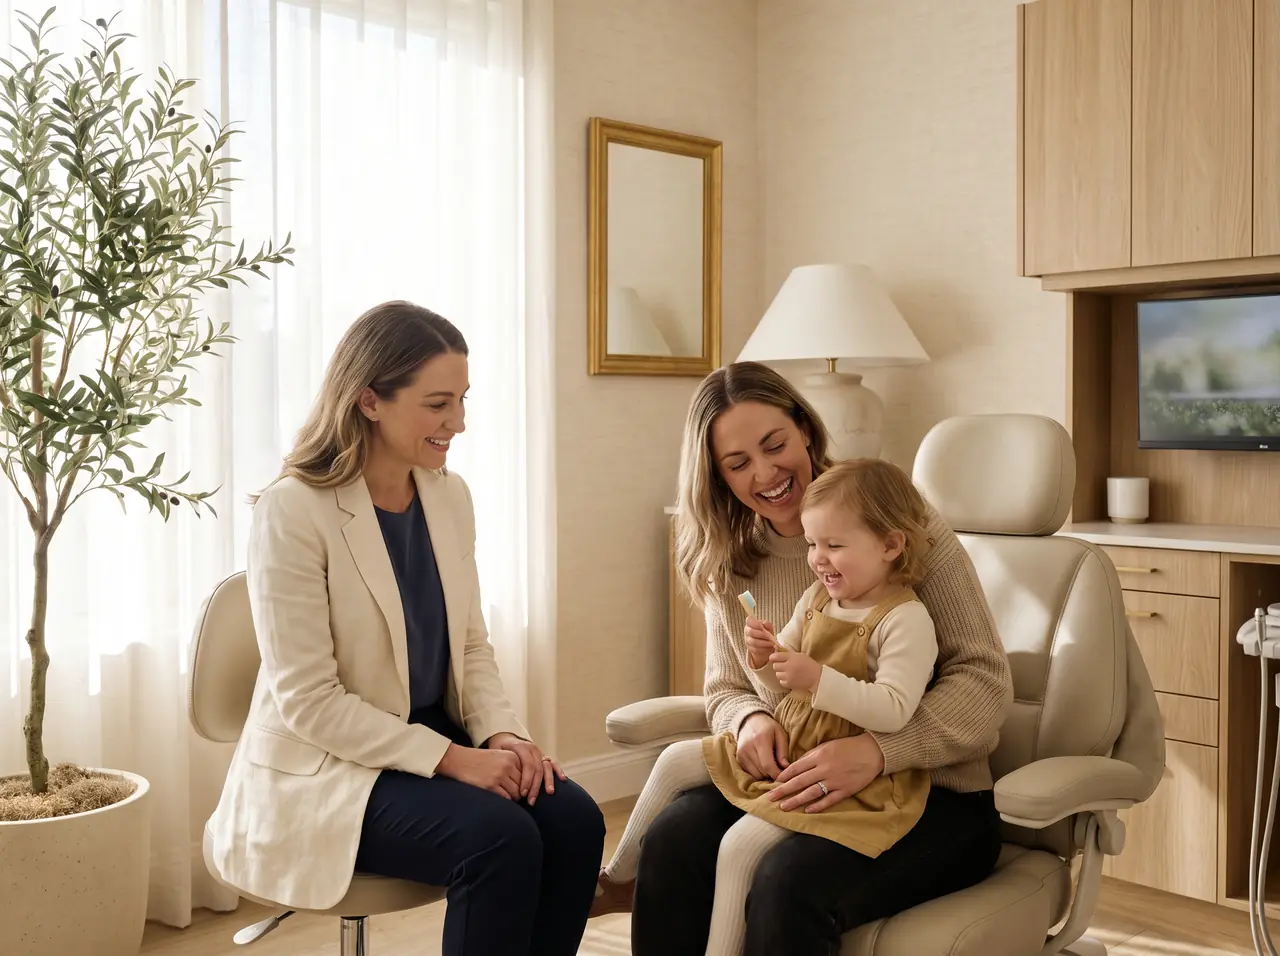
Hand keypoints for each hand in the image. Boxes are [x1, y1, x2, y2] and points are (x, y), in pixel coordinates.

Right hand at [436, 743, 522, 798]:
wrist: (459, 760)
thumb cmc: (479, 760)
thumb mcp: (499, 756)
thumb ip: (513, 766)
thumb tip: (526, 785)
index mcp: (512, 756)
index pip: (526, 774)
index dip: (523, 783)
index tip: (517, 786)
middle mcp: (507, 765)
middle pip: (523, 785)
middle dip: (519, 791)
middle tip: (512, 794)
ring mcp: (499, 776)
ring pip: (516, 793)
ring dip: (512, 797)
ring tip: (505, 795)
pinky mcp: (490, 786)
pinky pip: (506, 798)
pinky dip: (505, 801)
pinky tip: (498, 797)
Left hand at [485, 732, 565, 804]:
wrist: (505, 738)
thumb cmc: (499, 750)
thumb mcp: (496, 753)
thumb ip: (502, 765)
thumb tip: (502, 785)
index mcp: (521, 747)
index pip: (527, 765)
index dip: (526, 780)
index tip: (523, 794)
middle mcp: (532, 749)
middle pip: (538, 768)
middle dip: (535, 786)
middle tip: (531, 800)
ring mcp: (539, 752)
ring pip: (546, 767)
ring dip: (548, 781)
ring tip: (549, 792)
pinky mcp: (544, 756)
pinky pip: (553, 763)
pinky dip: (558, 771)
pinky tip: (562, 779)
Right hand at [736, 712, 790, 780]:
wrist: (750, 721)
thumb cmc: (769, 727)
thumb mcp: (780, 734)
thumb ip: (783, 752)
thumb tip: (786, 768)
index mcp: (760, 740)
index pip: (768, 765)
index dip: (777, 774)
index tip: (785, 776)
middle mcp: (748, 748)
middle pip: (762, 772)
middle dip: (772, 774)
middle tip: (779, 769)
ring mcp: (741, 754)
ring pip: (756, 775)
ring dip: (765, 774)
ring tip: (771, 766)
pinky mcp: (738, 759)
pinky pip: (750, 773)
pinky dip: (758, 773)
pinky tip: (762, 765)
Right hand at [744, 617, 777, 669]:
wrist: (766, 643)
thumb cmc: (766, 632)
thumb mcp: (768, 627)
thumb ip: (767, 624)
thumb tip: (765, 623)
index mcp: (750, 623)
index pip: (749, 620)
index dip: (755, 623)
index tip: (762, 626)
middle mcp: (747, 631)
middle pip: (751, 632)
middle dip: (762, 635)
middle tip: (770, 637)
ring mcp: (747, 640)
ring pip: (754, 642)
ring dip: (764, 643)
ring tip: (772, 643)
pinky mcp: (750, 649)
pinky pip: (756, 650)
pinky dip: (764, 649)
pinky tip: (769, 648)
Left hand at [767, 734, 884, 812]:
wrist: (871, 752)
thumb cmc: (847, 747)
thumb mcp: (827, 746)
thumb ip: (811, 756)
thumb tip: (796, 766)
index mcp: (819, 756)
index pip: (796, 768)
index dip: (784, 776)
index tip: (774, 783)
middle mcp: (824, 769)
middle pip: (799, 782)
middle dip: (783, 790)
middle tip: (770, 798)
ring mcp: (835, 781)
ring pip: (811, 793)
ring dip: (796, 800)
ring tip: (784, 806)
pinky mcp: (845, 790)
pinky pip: (829, 800)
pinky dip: (818, 806)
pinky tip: (807, 811)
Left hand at [770, 649, 821, 691]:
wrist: (817, 677)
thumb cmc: (809, 664)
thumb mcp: (799, 655)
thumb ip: (788, 654)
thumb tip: (776, 650)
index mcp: (792, 657)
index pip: (775, 656)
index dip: (773, 657)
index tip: (774, 659)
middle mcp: (789, 666)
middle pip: (775, 666)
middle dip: (778, 666)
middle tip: (784, 667)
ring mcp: (788, 676)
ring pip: (777, 674)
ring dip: (781, 674)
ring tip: (788, 673)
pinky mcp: (789, 684)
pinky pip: (781, 682)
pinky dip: (784, 680)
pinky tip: (790, 678)